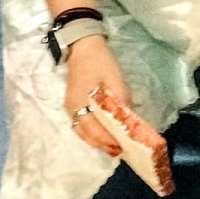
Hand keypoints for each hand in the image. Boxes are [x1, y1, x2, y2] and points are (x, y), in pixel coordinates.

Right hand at [63, 37, 127, 157]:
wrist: (84, 47)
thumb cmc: (100, 62)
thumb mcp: (115, 80)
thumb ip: (120, 101)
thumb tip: (129, 120)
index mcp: (81, 102)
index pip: (93, 129)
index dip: (107, 140)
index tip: (120, 147)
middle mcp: (72, 108)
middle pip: (85, 134)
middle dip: (102, 144)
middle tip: (118, 151)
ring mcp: (70, 106)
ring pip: (82, 131)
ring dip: (96, 140)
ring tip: (112, 146)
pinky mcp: (72, 103)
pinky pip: (80, 124)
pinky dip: (91, 132)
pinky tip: (103, 134)